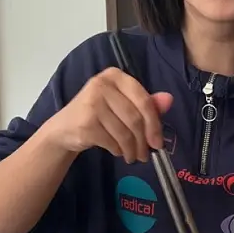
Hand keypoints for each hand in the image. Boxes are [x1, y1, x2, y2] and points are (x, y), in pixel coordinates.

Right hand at [46, 68, 172, 164]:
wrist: (64, 129)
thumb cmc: (98, 115)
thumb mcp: (122, 105)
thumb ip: (145, 102)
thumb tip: (169, 99)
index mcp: (115, 76)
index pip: (143, 99)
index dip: (154, 123)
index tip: (158, 142)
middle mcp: (102, 85)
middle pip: (135, 118)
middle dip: (144, 141)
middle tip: (146, 155)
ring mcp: (92, 103)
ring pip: (125, 132)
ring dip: (132, 149)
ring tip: (132, 156)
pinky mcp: (86, 122)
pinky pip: (112, 141)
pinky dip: (118, 150)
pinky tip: (118, 152)